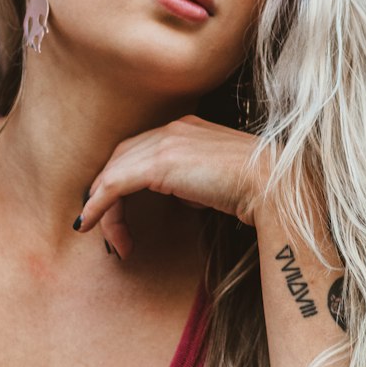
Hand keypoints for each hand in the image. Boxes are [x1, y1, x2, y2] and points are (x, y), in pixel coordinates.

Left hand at [75, 115, 266, 258]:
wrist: (274, 185)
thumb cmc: (257, 190)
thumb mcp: (219, 180)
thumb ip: (196, 181)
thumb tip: (183, 196)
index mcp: (186, 128)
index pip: (139, 150)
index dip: (121, 178)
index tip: (118, 208)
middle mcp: (171, 129)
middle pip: (120, 159)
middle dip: (106, 193)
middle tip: (102, 224)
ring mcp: (164, 142)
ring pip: (113, 173)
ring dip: (102, 207)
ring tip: (107, 239)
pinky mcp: (158, 164)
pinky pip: (113, 185)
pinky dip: (98, 205)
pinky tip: (91, 225)